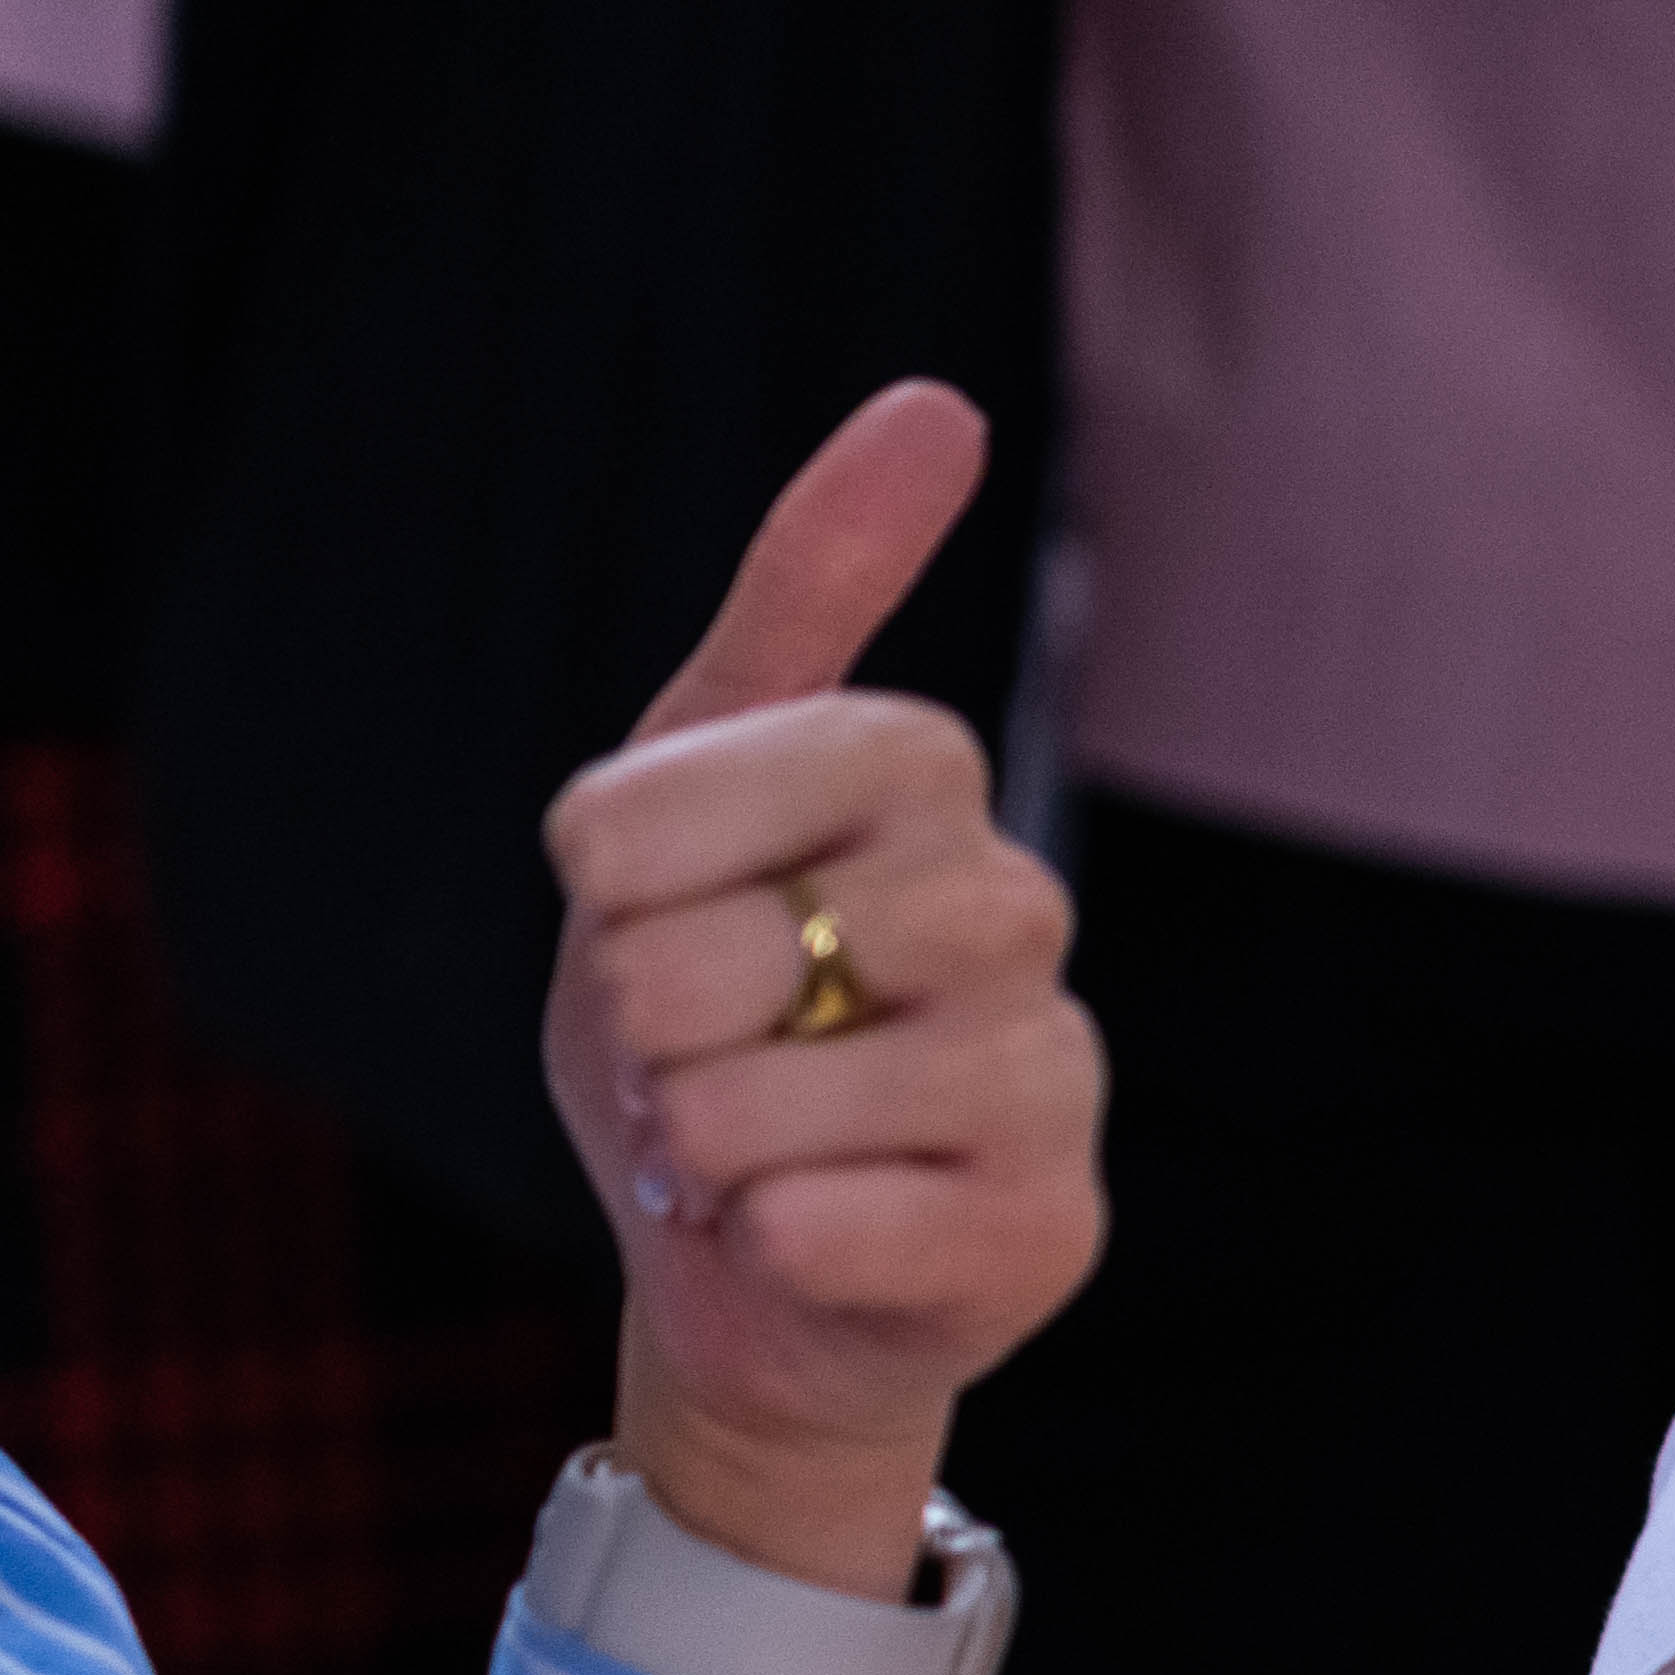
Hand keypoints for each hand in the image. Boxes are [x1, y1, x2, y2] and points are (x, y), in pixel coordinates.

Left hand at [541, 383, 1105, 1600]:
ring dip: (700, 1145)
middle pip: (729, 945)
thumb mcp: (681, 798)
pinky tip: (804, 1233)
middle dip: (652, 1020)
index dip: (624, 863)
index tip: (633, 902)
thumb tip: (942, 404)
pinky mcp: (1046, 1226)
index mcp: (925, 783)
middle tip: (702, 1049)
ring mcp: (1050, 1075)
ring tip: (746, 1150)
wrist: (740, 1270)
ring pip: (763, 1100)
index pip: (700, 778)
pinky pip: (823, 1223)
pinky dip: (761, 1241)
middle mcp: (1016, 909)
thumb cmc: (704, 1022)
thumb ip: (797, 598)